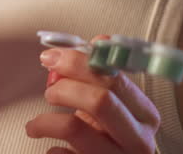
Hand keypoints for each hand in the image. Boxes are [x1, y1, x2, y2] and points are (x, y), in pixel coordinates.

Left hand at [26, 38, 160, 153]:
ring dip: (45, 121)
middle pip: (99, 100)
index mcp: (146, 114)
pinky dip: (51, 150)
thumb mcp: (114, 102)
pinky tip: (53, 148)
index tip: (52, 58)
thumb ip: (105, 72)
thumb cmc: (111, 134)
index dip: (78, 63)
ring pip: (74, 128)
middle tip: (50, 91)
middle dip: (65, 89)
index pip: (114, 79)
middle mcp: (138, 140)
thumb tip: (101, 41)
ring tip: (36, 124)